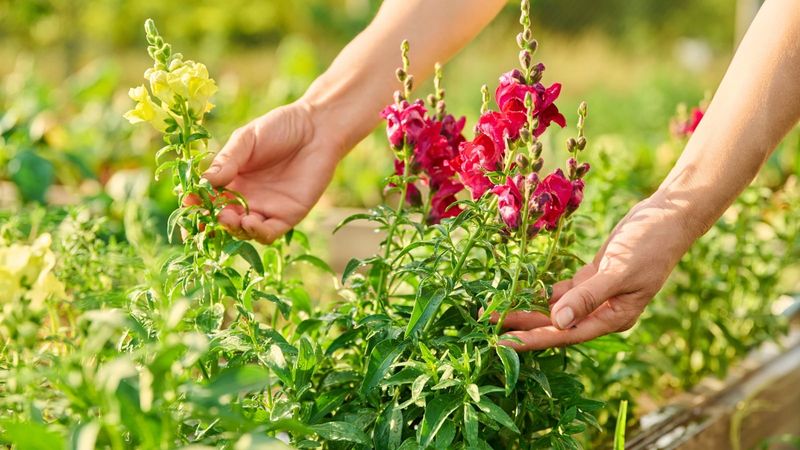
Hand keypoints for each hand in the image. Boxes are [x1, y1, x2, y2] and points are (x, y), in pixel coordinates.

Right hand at [199, 100, 344, 243]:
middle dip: (211, 222)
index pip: (207, 200)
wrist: (316, 128)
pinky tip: (249, 222)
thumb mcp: (246, 140)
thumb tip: (203, 182)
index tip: (186, 204)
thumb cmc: (280, 128)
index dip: (195, 206)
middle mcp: (245, 199)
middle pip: (221, 221)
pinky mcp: (288, 216)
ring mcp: (265, 209)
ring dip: (232, 229)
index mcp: (230, 180)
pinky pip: (269, 233)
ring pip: (242, 232)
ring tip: (228, 217)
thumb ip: (227, 160)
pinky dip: (257, 233)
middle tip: (206, 216)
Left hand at [496, 193, 696, 350]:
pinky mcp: (592, 277)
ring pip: (555, 307)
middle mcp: (603, 313)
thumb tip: (559, 322)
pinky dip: (541, 290)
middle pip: (555, 323)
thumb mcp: (619, 270)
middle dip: (522, 324)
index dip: (533, 339)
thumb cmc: (650, 243)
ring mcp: (597, 295)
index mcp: (613, 319)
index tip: (502, 343)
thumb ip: (589, 296)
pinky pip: (561, 290)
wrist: (669, 215)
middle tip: (486, 323)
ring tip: (495, 308)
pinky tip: (519, 290)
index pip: (565, 335)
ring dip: (527, 307)